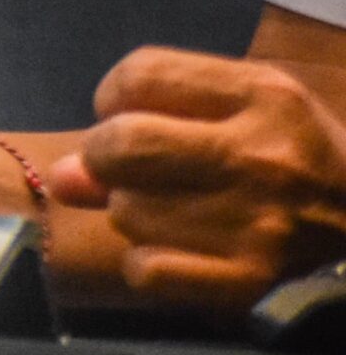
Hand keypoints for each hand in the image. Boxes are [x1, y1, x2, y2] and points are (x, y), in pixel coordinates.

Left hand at [50, 47, 345, 308]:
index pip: (137, 75)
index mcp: (263, 94)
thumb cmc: (291, 151)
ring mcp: (257, 222)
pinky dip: (145, 261)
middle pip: (120, 144)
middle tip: (130, 167)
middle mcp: (261, 155)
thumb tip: (62, 173)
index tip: (130, 113)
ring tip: (173, 208)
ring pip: (127, 211)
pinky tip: (174, 249)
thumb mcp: (239, 107)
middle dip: (105, 155)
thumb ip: (147, 116)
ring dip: (130, 211)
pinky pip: (147, 269)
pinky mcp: (251, 279)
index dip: (113, 95)